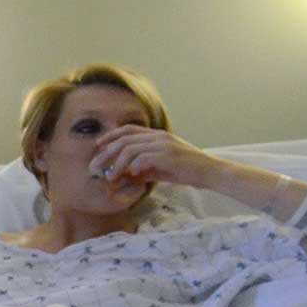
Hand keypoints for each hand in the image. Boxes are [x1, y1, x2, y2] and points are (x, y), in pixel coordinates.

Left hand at [89, 125, 217, 188]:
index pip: (128, 130)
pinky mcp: (169, 155)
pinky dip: (135, 166)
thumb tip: (124, 176)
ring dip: (117, 163)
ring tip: (110, 176)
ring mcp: (164, 144)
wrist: (211, 172)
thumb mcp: (161, 168)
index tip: (97, 145)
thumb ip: (143, 169)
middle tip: (95, 166)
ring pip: (131, 149)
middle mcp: (158, 136)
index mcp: (157, 135)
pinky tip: (131, 174)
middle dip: (106, 153)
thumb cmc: (187, 171)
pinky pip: (145, 158)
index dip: (111, 136)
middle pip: (124, 139)